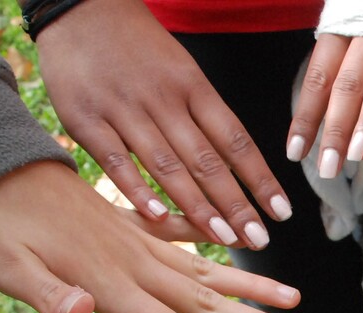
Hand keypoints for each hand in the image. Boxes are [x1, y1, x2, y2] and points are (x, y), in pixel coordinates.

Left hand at [0, 161, 307, 312]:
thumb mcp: (4, 264)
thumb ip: (46, 294)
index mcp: (107, 282)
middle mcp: (133, 262)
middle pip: (208, 301)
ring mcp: (137, 241)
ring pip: (207, 270)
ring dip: (252, 286)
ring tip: (294, 300)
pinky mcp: (130, 224)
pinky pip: (186, 239)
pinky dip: (219, 245)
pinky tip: (243, 244)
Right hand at [33, 0, 290, 246]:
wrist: (80, 6)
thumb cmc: (137, 47)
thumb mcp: (180, 70)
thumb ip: (203, 116)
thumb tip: (237, 165)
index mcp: (193, 87)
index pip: (235, 140)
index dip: (259, 178)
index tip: (281, 212)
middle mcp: (163, 100)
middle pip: (207, 159)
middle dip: (236, 204)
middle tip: (259, 240)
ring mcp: (123, 110)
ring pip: (167, 164)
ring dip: (198, 206)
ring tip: (225, 238)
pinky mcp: (85, 119)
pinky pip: (115, 160)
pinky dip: (137, 189)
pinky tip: (159, 216)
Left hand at [288, 34, 362, 173]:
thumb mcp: (349, 24)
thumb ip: (337, 64)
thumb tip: (318, 115)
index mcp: (341, 29)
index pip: (318, 78)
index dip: (306, 116)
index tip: (296, 151)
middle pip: (347, 85)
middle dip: (335, 129)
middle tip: (328, 166)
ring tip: (357, 154)